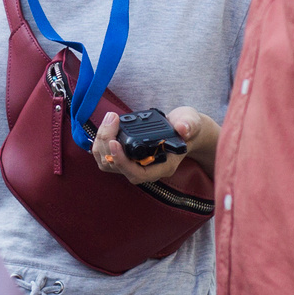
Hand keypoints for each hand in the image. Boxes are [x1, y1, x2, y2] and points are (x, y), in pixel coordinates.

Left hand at [91, 107, 217, 182]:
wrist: (183, 129)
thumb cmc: (187, 127)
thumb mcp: (192, 122)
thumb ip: (190, 125)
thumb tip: (183, 129)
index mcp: (163, 166)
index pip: (137, 174)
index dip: (122, 162)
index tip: (114, 141)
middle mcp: (146, 169)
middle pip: (117, 167)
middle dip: (108, 144)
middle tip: (111, 120)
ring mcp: (134, 164)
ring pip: (108, 164)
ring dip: (102, 143)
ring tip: (109, 120)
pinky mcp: (125, 157)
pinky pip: (106, 157)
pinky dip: (101, 144)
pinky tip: (106, 127)